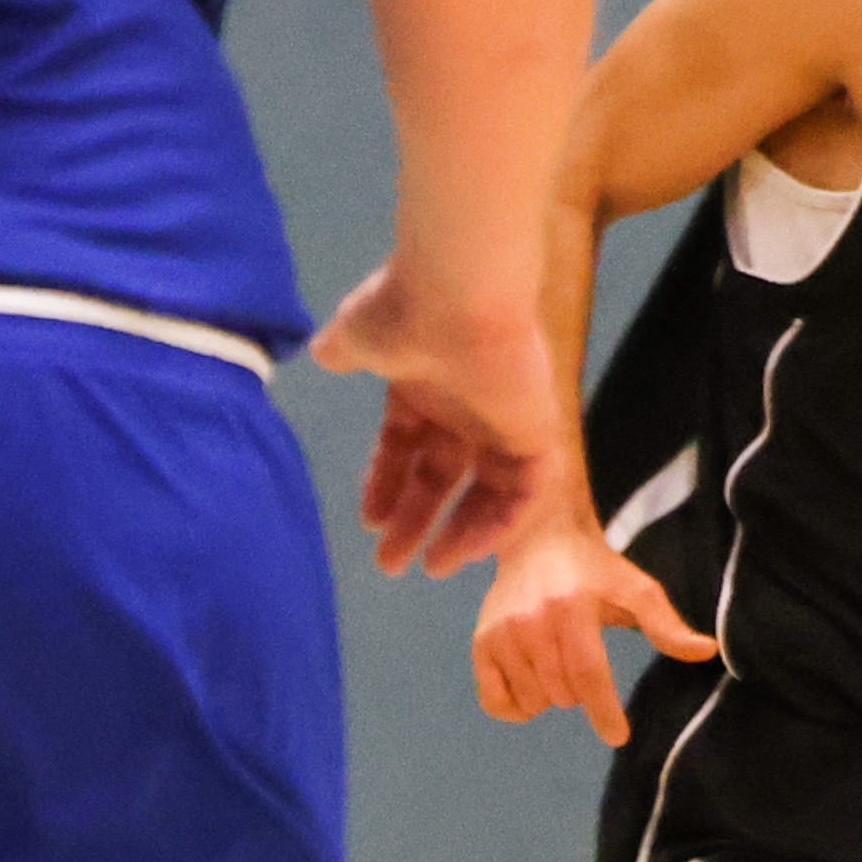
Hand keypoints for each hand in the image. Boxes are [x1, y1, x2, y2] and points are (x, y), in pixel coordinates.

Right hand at [311, 259, 564, 575]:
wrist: (455, 294)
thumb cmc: (402, 313)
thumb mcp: (356, 333)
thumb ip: (344, 349)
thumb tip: (324, 353)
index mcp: (426, 384)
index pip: (408, 446)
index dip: (388, 484)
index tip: (369, 520)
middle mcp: (467, 405)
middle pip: (442, 476)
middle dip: (415, 520)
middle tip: (390, 565)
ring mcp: (504, 420)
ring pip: (486, 491)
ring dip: (458, 531)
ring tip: (428, 567)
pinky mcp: (537, 432)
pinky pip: (525, 493)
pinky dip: (499, 524)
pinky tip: (466, 551)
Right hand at [472, 522, 719, 744]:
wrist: (537, 540)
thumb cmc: (594, 569)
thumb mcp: (636, 589)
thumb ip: (666, 624)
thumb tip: (707, 651)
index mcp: (572, 608)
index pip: (588, 672)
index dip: (604, 709)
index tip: (618, 736)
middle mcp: (530, 622)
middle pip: (563, 691)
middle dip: (582, 694)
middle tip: (584, 662)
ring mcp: (500, 634)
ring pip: (534, 700)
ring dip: (553, 697)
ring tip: (559, 665)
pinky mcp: (479, 644)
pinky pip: (495, 701)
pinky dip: (516, 707)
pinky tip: (532, 688)